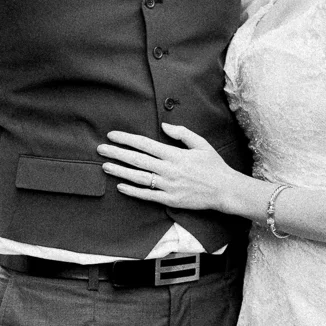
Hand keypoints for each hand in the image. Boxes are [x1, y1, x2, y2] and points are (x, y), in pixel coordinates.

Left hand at [98, 123, 241, 211]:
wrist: (225, 190)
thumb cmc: (213, 166)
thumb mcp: (201, 144)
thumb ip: (181, 133)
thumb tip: (164, 125)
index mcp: (174, 154)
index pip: (145, 144)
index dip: (126, 139)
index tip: (112, 135)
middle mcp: (168, 169)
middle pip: (137, 160)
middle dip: (117, 153)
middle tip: (100, 149)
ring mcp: (168, 186)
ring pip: (138, 177)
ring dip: (120, 171)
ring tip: (105, 166)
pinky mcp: (170, 200)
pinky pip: (147, 195)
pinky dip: (133, 191)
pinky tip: (120, 186)